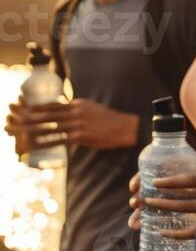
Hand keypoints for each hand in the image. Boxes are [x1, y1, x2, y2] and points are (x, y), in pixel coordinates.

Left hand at [9, 99, 137, 150]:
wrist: (125, 128)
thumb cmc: (109, 120)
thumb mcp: (91, 109)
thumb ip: (76, 110)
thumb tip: (63, 112)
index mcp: (77, 105)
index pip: (52, 105)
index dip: (36, 108)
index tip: (23, 110)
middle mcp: (75, 112)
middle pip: (47, 115)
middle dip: (29, 118)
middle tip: (15, 120)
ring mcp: (77, 124)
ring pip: (49, 127)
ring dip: (32, 131)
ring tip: (19, 134)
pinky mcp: (80, 136)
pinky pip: (58, 140)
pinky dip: (44, 143)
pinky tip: (36, 146)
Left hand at [129, 172, 195, 238]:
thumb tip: (176, 181)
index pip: (190, 179)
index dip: (172, 180)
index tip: (154, 182)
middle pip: (184, 197)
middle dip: (162, 198)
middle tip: (143, 199)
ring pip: (188, 211)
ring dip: (167, 209)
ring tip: (149, 210)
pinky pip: (195, 232)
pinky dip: (178, 234)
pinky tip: (163, 233)